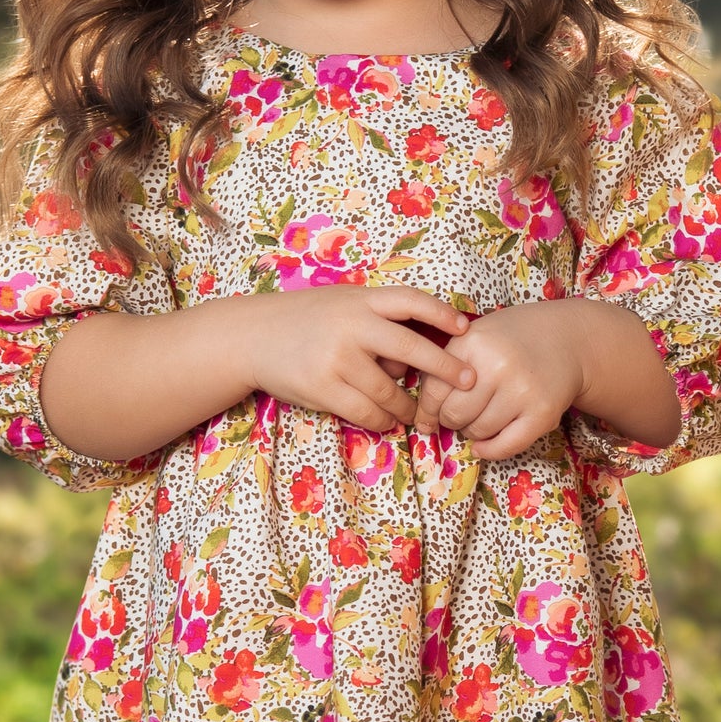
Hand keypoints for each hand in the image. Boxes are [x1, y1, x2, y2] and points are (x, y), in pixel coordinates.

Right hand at [236, 286, 475, 432]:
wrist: (253, 337)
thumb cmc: (307, 320)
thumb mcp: (344, 304)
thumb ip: (379, 318)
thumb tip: (424, 347)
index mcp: (361, 300)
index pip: (410, 301)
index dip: (441, 313)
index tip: (466, 328)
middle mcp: (352, 326)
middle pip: (411, 349)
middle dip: (445, 368)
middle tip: (468, 382)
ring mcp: (338, 358)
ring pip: (390, 392)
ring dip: (407, 407)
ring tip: (414, 414)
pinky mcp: (324, 388)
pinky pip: (366, 412)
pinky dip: (382, 420)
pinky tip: (386, 421)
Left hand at [414, 303, 585, 459]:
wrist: (568, 339)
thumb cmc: (513, 340)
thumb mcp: (476, 336)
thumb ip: (447, 366)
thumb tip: (422, 417)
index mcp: (473, 342)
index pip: (434, 390)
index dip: (428, 409)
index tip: (428, 418)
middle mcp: (497, 365)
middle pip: (454, 414)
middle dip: (452, 420)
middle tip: (460, 414)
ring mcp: (522, 390)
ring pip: (478, 431)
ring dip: (474, 431)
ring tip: (483, 417)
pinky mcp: (542, 413)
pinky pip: (505, 446)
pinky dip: (490, 450)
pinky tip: (485, 445)